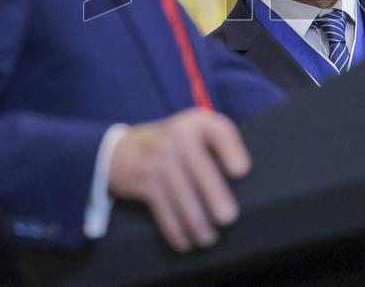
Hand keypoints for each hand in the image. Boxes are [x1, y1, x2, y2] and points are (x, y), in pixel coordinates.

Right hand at [108, 108, 249, 251]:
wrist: (122, 149)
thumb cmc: (173, 145)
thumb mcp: (194, 132)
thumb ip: (218, 147)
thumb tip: (243, 184)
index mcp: (198, 122)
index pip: (220, 132)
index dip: (231, 151)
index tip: (241, 171)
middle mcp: (178, 136)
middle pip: (201, 169)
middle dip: (214, 196)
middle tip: (228, 218)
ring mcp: (159, 159)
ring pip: (182, 196)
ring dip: (197, 223)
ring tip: (209, 238)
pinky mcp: (144, 182)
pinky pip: (163, 211)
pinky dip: (176, 231)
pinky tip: (186, 242)